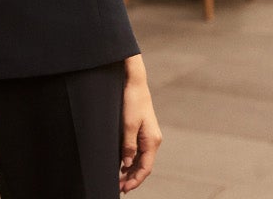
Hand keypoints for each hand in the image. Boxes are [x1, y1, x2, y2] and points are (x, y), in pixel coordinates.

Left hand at [119, 55, 161, 191]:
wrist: (134, 83)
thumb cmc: (132, 101)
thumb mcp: (128, 124)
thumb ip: (128, 145)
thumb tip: (127, 163)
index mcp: (152, 140)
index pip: (146, 167)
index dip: (136, 180)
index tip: (125, 188)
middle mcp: (153, 140)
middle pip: (144, 165)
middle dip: (132, 178)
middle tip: (119, 187)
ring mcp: (148, 136)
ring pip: (141, 160)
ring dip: (131, 170)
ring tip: (119, 179)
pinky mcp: (142, 131)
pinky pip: (138, 151)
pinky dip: (131, 160)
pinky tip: (123, 165)